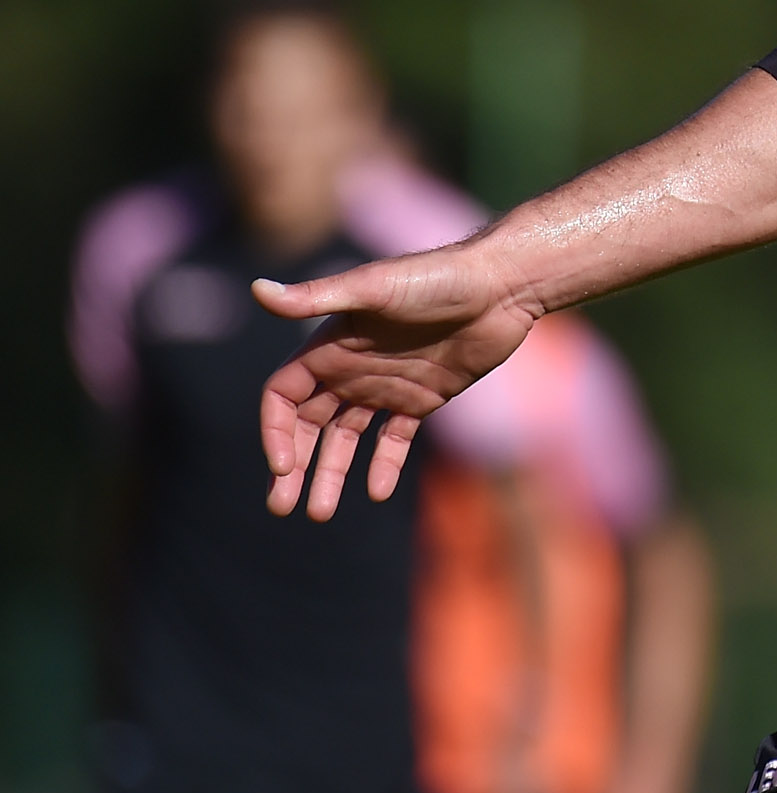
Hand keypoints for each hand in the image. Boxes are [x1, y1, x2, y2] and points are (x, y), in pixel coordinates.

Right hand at [252, 240, 540, 520]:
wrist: (502, 284)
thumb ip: (317, 295)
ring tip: (321, 514)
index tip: (282, 467)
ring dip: (331, 474)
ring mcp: (388, 385)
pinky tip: (377, 492)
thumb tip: (257, 288)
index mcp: (330, 346)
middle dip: (292, 466)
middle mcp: (352, 369)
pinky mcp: (424, 397)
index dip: (276, 431)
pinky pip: (395, 439)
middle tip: (282, 507)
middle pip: (307, 426)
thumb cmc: (437, 277)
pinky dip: (383, 465)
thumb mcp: (374, 287)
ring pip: (346, 439)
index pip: (283, 397)